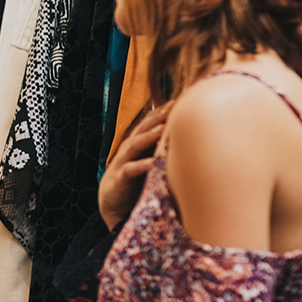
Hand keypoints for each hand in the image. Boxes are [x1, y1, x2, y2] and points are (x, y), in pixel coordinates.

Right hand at [99, 104, 168, 229]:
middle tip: (173, 107)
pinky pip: (131, 169)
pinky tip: (154, 163)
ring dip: (148, 136)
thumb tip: (188, 139)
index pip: (149, 122)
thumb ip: (162, 149)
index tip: (180, 100)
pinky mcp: (120, 178)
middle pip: (142, 129)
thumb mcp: (149, 160)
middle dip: (157, 118)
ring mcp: (123, 162)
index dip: (162, 111)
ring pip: (135, 145)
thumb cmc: (137, 180)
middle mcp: (129, 149)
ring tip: (162, 129)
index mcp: (137, 143)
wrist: (114, 202)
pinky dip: (142, 165)